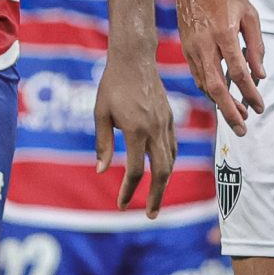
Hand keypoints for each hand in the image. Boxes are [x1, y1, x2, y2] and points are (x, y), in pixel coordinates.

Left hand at [94, 45, 177, 216]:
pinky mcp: (170, 118)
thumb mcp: (100, 113)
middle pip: (161, 172)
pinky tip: (163, 171)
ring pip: (170, 161)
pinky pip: (173, 147)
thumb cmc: (112, 84)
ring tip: (156, 198)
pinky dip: (168, 163)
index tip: (122, 205)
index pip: (134, 170)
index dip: (128, 191)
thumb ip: (103, 143)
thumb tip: (101, 171)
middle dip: (156, 196)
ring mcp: (166, 124)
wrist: (135, 58)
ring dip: (164, 183)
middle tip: (151, 215)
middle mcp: (155, 130)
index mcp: (136, 130)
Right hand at [173, 0, 264, 133]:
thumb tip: (259, 74)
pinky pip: (198, 76)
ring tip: (237, 116)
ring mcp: (192, 48)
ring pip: (205, 85)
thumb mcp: (249, 14)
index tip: (260, 107)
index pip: (238, 72)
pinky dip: (210, 90)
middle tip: (242, 128)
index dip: (250, 93)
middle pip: (217, 87)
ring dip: (220, 104)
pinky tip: (222, 97)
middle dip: (230, 111)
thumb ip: (256, 45)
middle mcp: (205, 44)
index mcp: (224, 34)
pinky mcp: (186, 49)